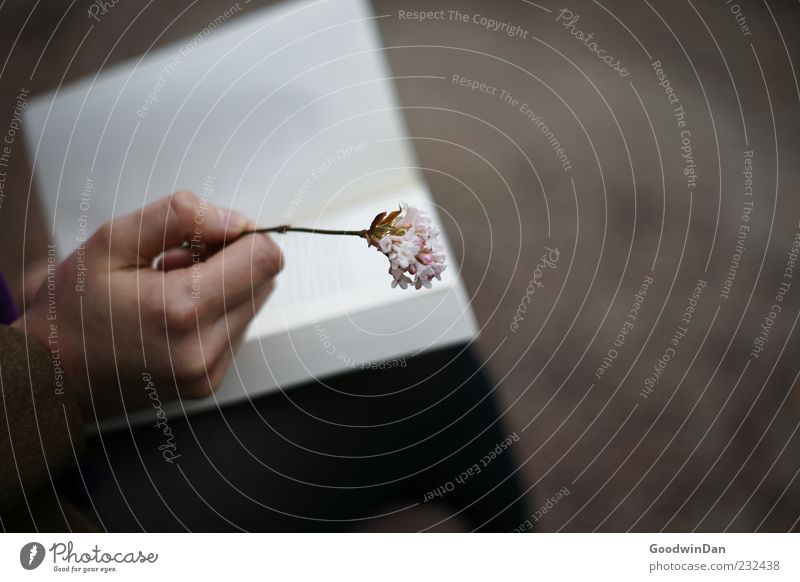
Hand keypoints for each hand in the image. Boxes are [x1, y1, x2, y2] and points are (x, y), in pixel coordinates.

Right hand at [13, 191, 281, 419]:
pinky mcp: (208, 383)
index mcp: (183, 311)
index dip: (241, 235)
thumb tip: (236, 220)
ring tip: (167, 291)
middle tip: (173, 263)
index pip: (265, 258)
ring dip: (222, 287)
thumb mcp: (113, 241)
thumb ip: (181, 218)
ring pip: (253, 305)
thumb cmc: (72, 307)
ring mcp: (208, 373)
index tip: (206, 235)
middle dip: (228, 260)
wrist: (46, 370)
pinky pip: (236, 330)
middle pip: (264, 280)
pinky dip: (214, 313)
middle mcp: (204, 349)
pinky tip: (171, 315)